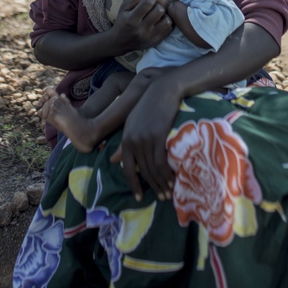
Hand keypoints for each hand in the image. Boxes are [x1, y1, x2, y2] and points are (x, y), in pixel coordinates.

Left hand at [111, 70, 179, 201]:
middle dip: (152, 187)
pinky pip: (161, 163)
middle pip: (142, 171)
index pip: (126, 169)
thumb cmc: (150, 105)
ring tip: (169, 193)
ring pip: (152, 169)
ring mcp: (144, 139)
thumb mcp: (133, 124)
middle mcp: (132, 141)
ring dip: (162, 184)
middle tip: (162, 198)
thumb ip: (126, 143)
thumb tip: (114, 161)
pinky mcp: (157, 137)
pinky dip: (167, 175)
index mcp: (125, 139)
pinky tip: (174, 181)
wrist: (163, 90)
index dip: (133, 185)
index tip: (139, 197)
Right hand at [113, 0, 172, 52]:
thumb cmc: (123, 21)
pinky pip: (169, 29)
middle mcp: (141, 29)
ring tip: (157, 12)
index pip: (147, 3)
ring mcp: (150, 37)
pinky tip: (160, 19)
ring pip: (167, 20)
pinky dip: (166, 21)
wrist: (120, 42)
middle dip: (158, 3)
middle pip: (159, 10)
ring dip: (164, 13)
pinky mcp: (156, 41)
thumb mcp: (124, 7)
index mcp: (132, 19)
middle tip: (155, 2)